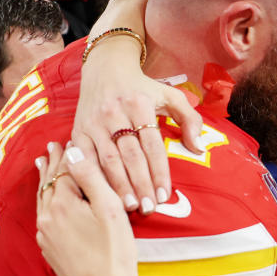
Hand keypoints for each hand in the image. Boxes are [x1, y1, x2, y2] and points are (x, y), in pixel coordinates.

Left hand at [35, 142, 141, 275]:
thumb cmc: (115, 252)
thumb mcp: (110, 208)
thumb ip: (90, 176)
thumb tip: (72, 149)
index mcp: (62, 203)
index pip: (64, 170)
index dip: (67, 154)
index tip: (65, 139)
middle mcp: (48, 217)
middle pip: (49, 184)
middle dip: (52, 164)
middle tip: (52, 147)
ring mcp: (46, 236)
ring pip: (43, 201)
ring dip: (45, 182)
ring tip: (43, 166)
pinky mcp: (50, 251)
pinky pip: (44, 218)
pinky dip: (46, 202)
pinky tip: (48, 203)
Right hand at [76, 0, 203, 211]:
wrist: (105, 67)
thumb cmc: (142, 87)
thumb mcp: (170, 95)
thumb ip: (189, 119)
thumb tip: (199, 147)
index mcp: (140, 104)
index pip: (152, 145)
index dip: (159, 172)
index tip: (165, 195)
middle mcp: (115, 113)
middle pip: (130, 155)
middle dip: (140, 184)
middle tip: (149, 208)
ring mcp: (94, 122)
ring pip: (107, 159)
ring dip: (119, 186)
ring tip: (130, 207)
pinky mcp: (78, 130)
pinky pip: (85, 158)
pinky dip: (94, 178)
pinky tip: (102, 194)